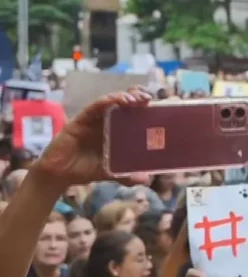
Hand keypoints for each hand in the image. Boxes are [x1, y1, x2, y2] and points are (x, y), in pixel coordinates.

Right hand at [35, 88, 152, 186]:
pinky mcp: (80, 121)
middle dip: (136, 96)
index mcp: (115, 130)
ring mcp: (93, 119)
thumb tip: (147, 180)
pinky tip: (116, 100)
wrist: (60, 176)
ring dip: (123, 97)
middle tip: (149, 98)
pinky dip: (106, 102)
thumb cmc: (86, 169)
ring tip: (136, 99)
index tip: (158, 105)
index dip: (144, 106)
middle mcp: (105, 121)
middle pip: (123, 102)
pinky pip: (94, 107)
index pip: (131, 112)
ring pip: (110, 101)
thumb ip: (127, 176)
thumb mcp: (111, 172)